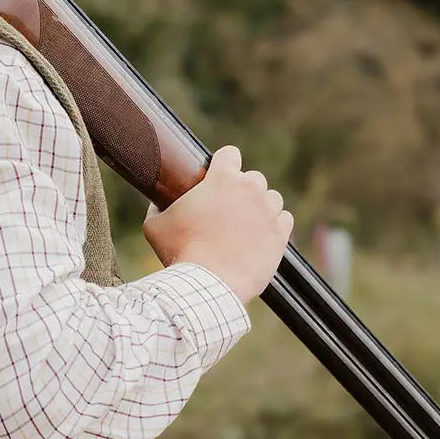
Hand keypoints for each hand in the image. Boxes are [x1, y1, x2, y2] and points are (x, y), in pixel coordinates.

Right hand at [141, 145, 293, 302]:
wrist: (207, 285)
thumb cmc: (179, 252)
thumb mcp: (155, 225)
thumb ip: (159, 206)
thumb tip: (159, 202)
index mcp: (223, 179)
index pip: (230, 153)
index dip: (222, 163)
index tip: (217, 175)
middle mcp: (251, 189)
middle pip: (252, 177)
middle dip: (240, 190)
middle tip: (225, 210)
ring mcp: (269, 212)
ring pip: (271, 197)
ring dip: (259, 207)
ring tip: (242, 225)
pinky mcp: (281, 235)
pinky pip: (284, 219)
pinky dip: (273, 225)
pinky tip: (257, 236)